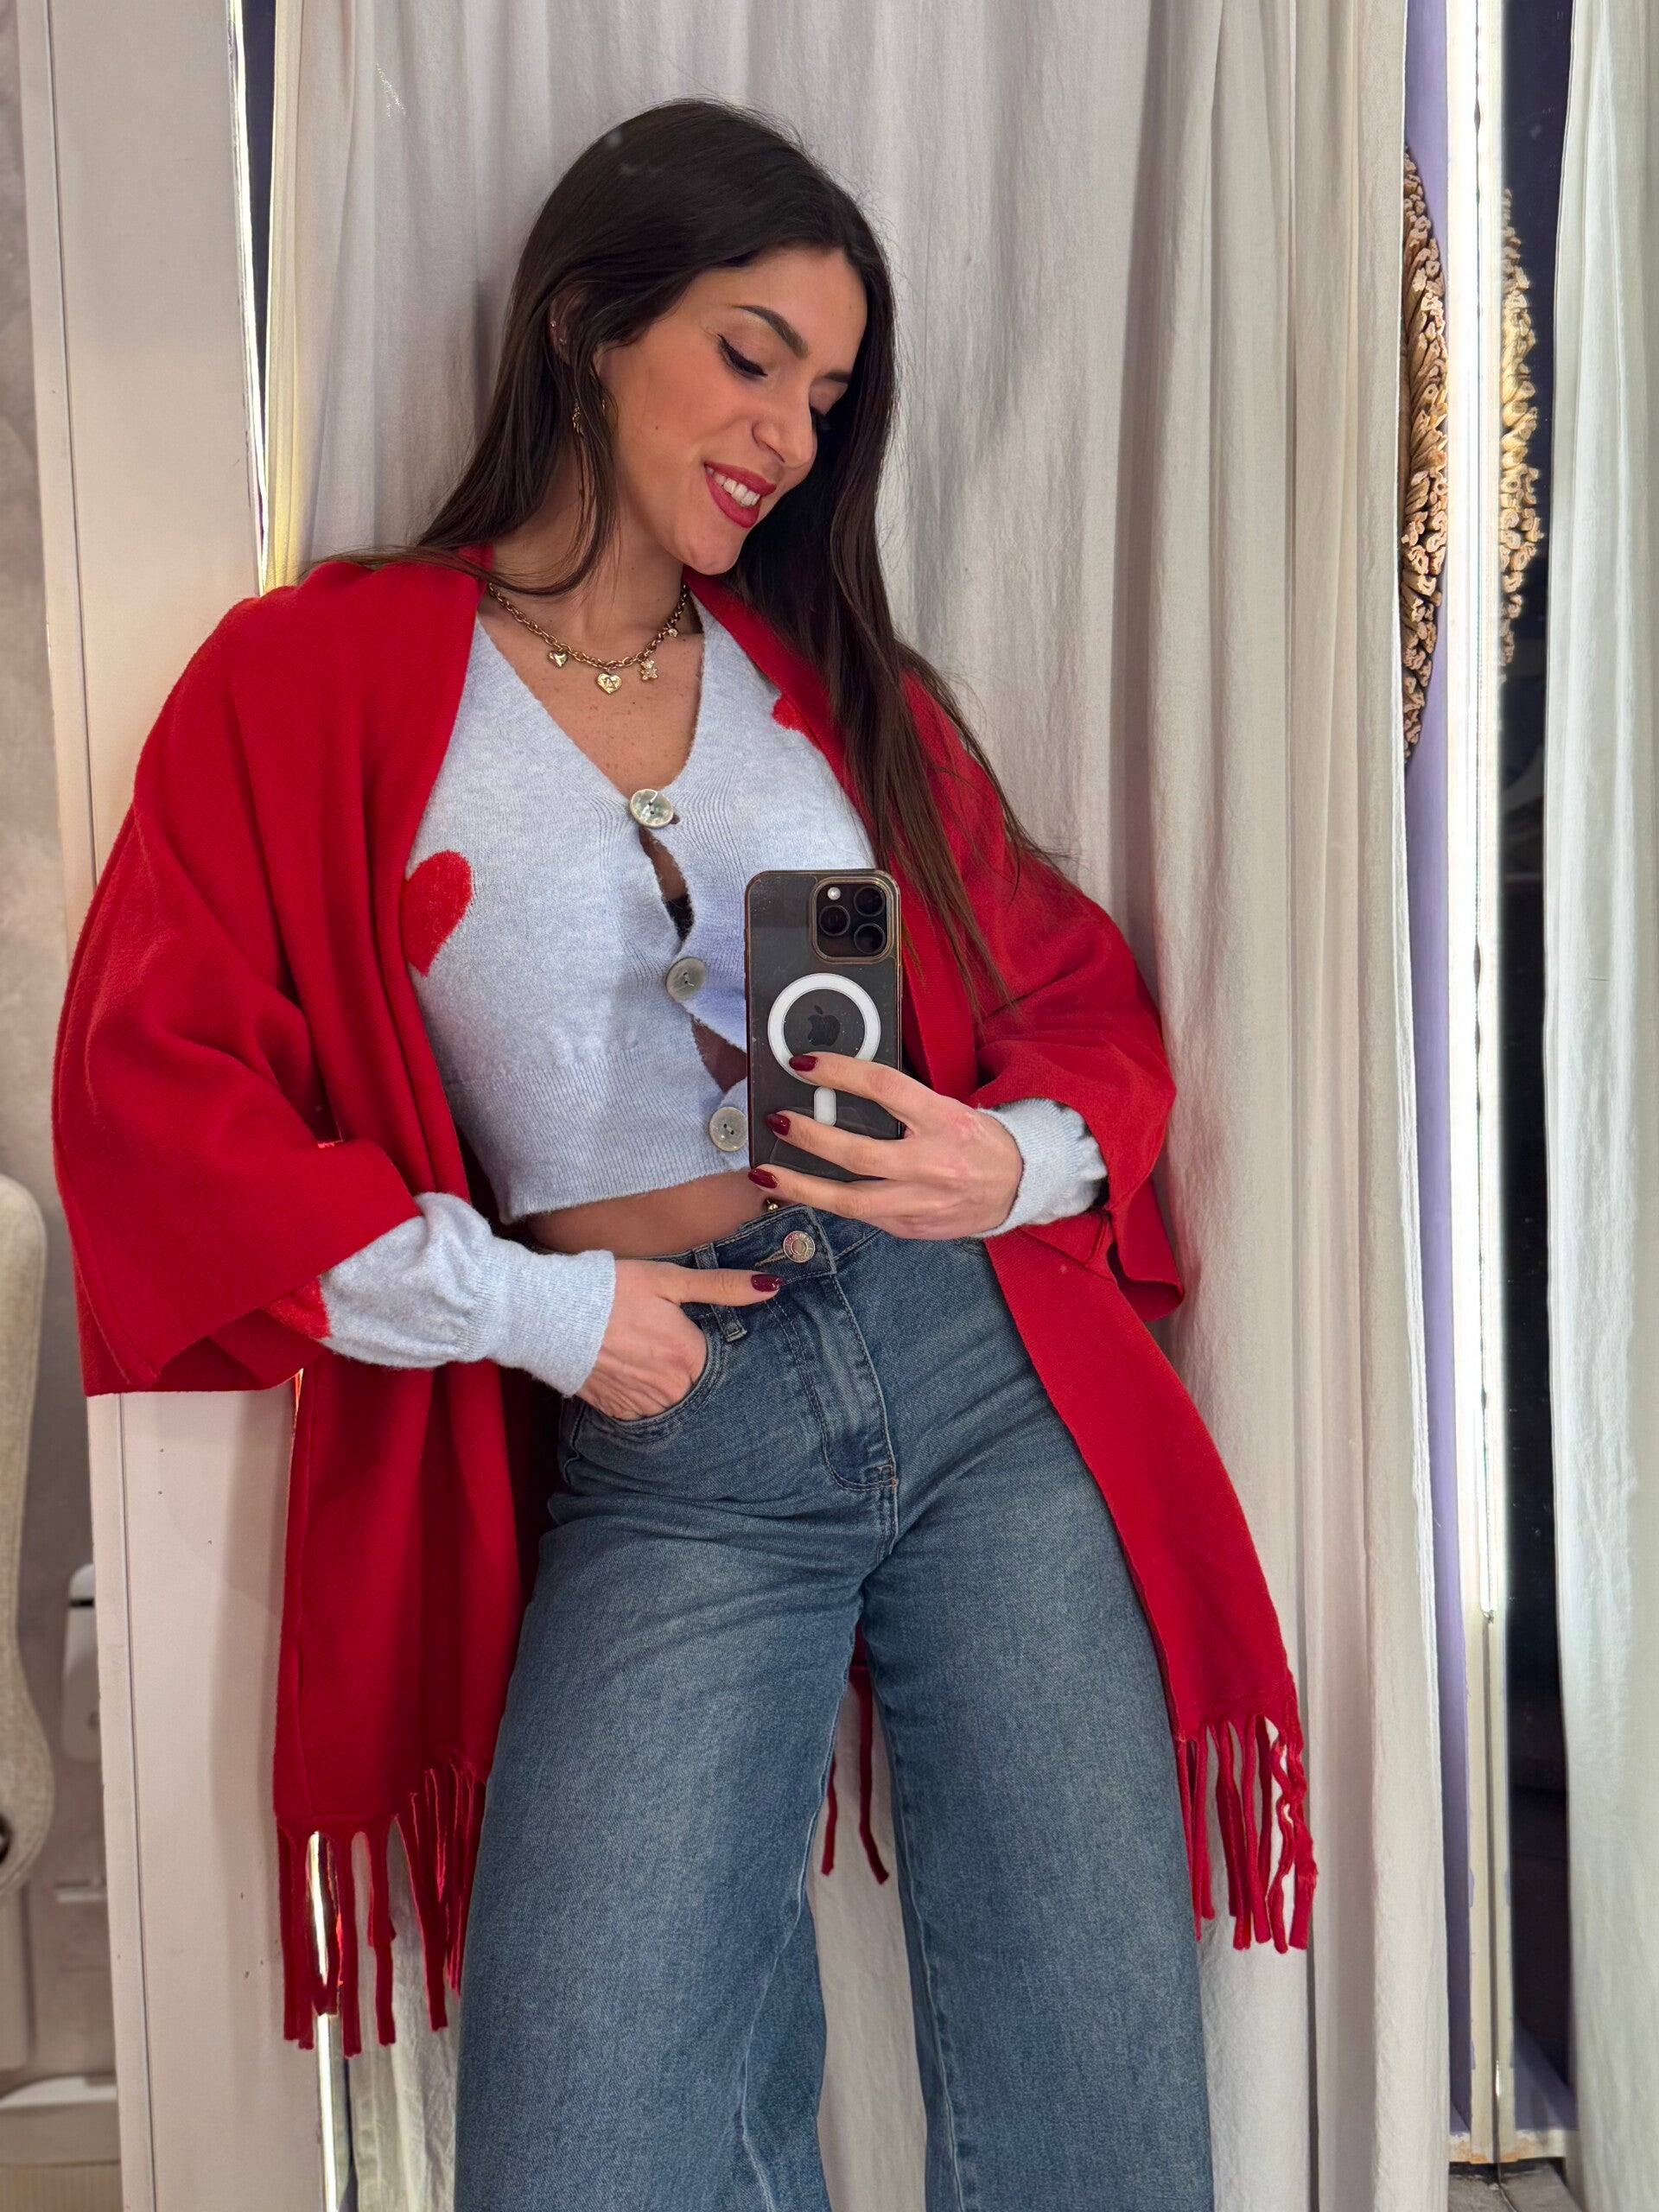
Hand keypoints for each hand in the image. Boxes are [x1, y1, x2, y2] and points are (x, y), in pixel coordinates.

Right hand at [579, 1260, 780, 1420]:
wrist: (550, 1315)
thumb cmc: (611, 1290)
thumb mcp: (669, 1280)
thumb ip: (722, 1287)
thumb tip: (771, 1287)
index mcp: (691, 1356)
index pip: (721, 1358)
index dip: (707, 1340)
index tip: (691, 1326)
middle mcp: (672, 1388)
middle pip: (699, 1381)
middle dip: (688, 1362)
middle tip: (661, 1336)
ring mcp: (644, 1404)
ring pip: (673, 1398)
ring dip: (667, 1380)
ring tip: (644, 1350)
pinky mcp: (618, 1412)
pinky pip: (645, 1409)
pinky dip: (642, 1392)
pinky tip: (628, 1367)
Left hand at [747, 1051, 1022, 1238]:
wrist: (1017, 1186)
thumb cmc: (977, 1140)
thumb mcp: (948, 1107)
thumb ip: (901, 1102)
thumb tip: (841, 1087)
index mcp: (944, 1119)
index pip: (883, 1087)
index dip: (837, 1072)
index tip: (803, 1064)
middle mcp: (932, 1164)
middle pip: (857, 1152)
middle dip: (809, 1136)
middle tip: (777, 1120)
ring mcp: (920, 1203)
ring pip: (848, 1200)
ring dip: (800, 1185)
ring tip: (765, 1172)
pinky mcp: (909, 1228)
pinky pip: (860, 1215)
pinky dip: (827, 1202)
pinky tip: (800, 1190)